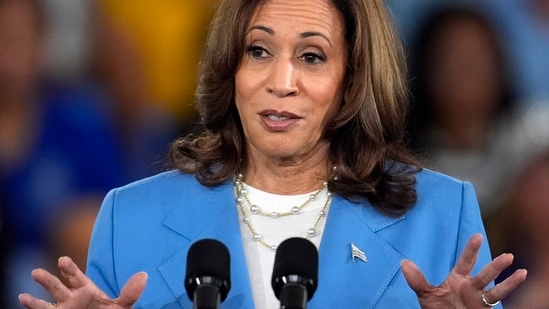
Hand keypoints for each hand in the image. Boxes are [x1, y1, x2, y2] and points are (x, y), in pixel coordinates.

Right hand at [19, 256, 146, 308]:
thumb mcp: (123, 306)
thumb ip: (130, 293)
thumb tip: (144, 276)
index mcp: (87, 290)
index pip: (77, 278)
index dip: (69, 269)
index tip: (62, 260)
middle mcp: (73, 298)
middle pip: (59, 286)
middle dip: (50, 279)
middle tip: (38, 271)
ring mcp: (66, 308)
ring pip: (50, 298)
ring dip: (40, 290)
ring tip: (31, 280)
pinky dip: (34, 305)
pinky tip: (23, 297)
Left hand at [401, 234, 526, 307]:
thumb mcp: (426, 295)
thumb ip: (417, 280)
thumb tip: (404, 263)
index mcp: (457, 279)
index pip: (465, 262)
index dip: (471, 250)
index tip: (477, 236)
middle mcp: (471, 286)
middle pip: (485, 274)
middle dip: (495, 266)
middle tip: (507, 256)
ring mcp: (479, 298)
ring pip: (495, 288)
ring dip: (507, 281)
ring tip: (519, 271)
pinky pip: (498, 301)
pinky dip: (509, 291)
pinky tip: (520, 281)